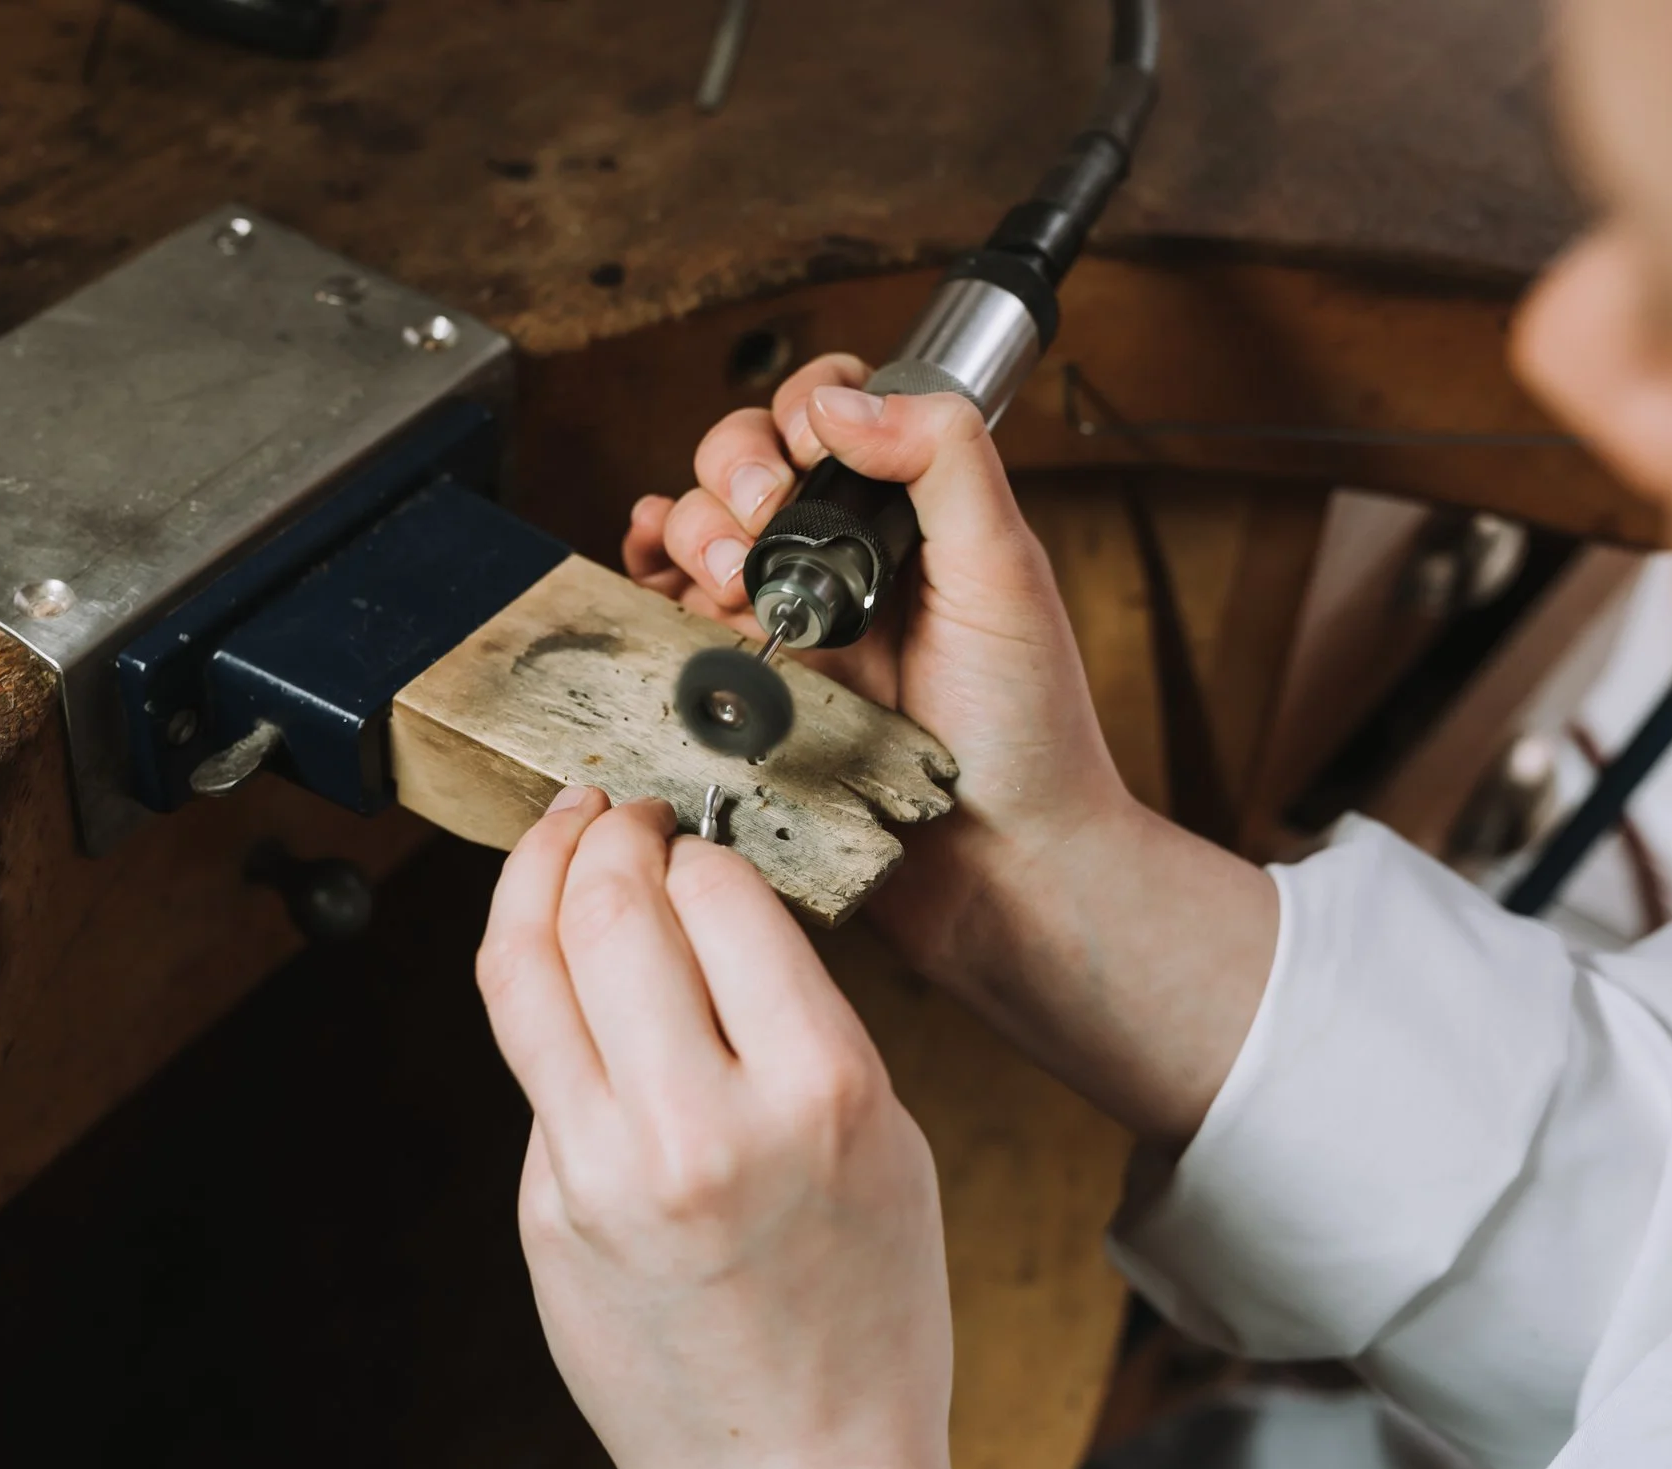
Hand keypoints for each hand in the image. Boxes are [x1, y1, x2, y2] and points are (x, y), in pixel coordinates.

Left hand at [478, 788, 994, 1468]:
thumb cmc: (866, 1318)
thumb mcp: (885, 1146)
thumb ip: (798, 1024)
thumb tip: (710, 909)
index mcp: (822, 1094)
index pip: (726, 897)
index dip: (703, 849)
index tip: (699, 842)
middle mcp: (703, 1125)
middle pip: (611, 909)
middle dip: (606, 832)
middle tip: (615, 810)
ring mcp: (606, 1171)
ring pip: (528, 965)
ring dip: (537, 874)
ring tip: (559, 832)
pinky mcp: (548, 1207)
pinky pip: (532, 1059)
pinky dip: (538, 984)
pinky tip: (555, 954)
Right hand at [622, 359, 1128, 984]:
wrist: (996, 865)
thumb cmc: (1025, 733)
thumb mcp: (1005, 571)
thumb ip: (943, 460)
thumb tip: (843, 400)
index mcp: (906, 515)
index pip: (832, 411)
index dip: (803, 410)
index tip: (810, 451)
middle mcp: (839, 558)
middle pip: (745, 457)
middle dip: (733, 467)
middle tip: (762, 517)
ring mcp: (782, 619)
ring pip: (695, 523)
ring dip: (692, 526)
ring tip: (731, 581)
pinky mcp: (741, 683)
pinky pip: (665, 607)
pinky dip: (646, 573)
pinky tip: (658, 577)